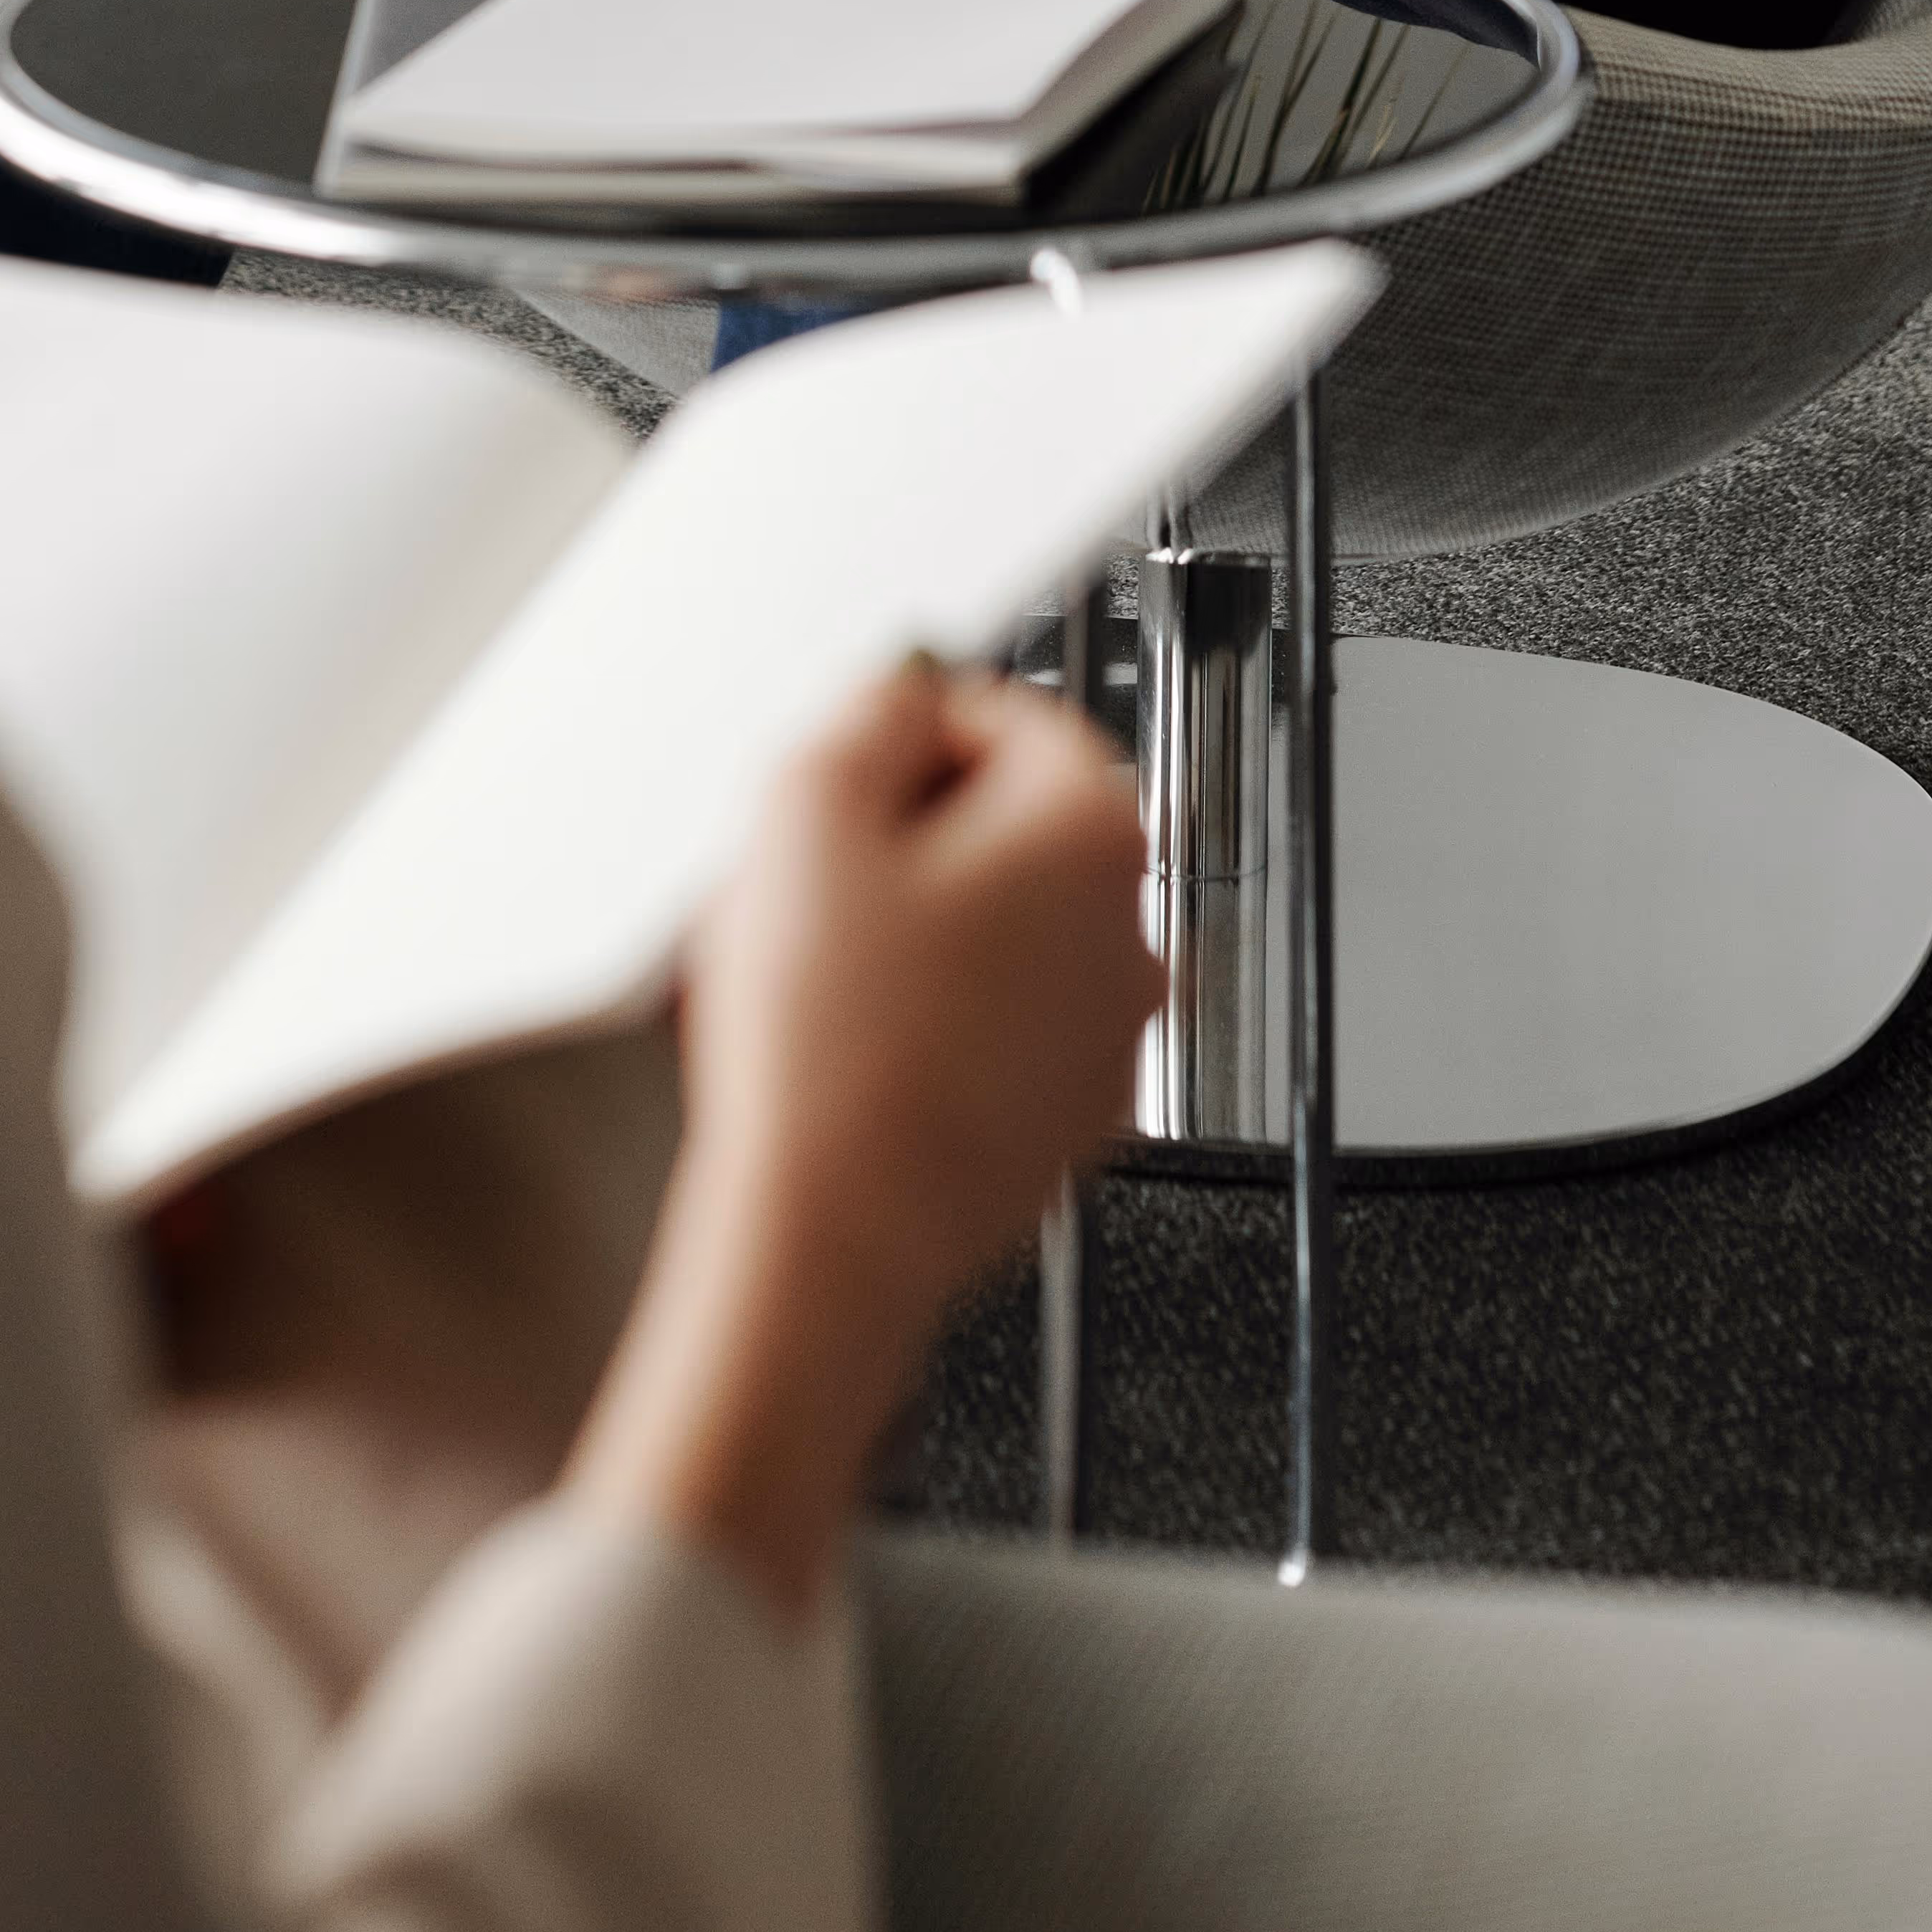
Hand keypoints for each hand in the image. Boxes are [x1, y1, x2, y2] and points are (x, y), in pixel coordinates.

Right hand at [568, 664, 1154, 1615]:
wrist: (826, 1237)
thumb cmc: (825, 1048)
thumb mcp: (802, 805)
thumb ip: (866, 709)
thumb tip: (901, 694)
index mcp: (1087, 830)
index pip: (1008, 715)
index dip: (904, 737)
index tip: (847, 775)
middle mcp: (1129, 928)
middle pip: (1009, 827)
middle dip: (908, 840)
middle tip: (815, 882)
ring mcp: (1107, 1035)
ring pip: (1002, 932)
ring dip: (919, 934)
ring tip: (819, 977)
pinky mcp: (1066, 1120)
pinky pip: (1000, 1030)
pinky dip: (936, 1025)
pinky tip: (851, 1049)